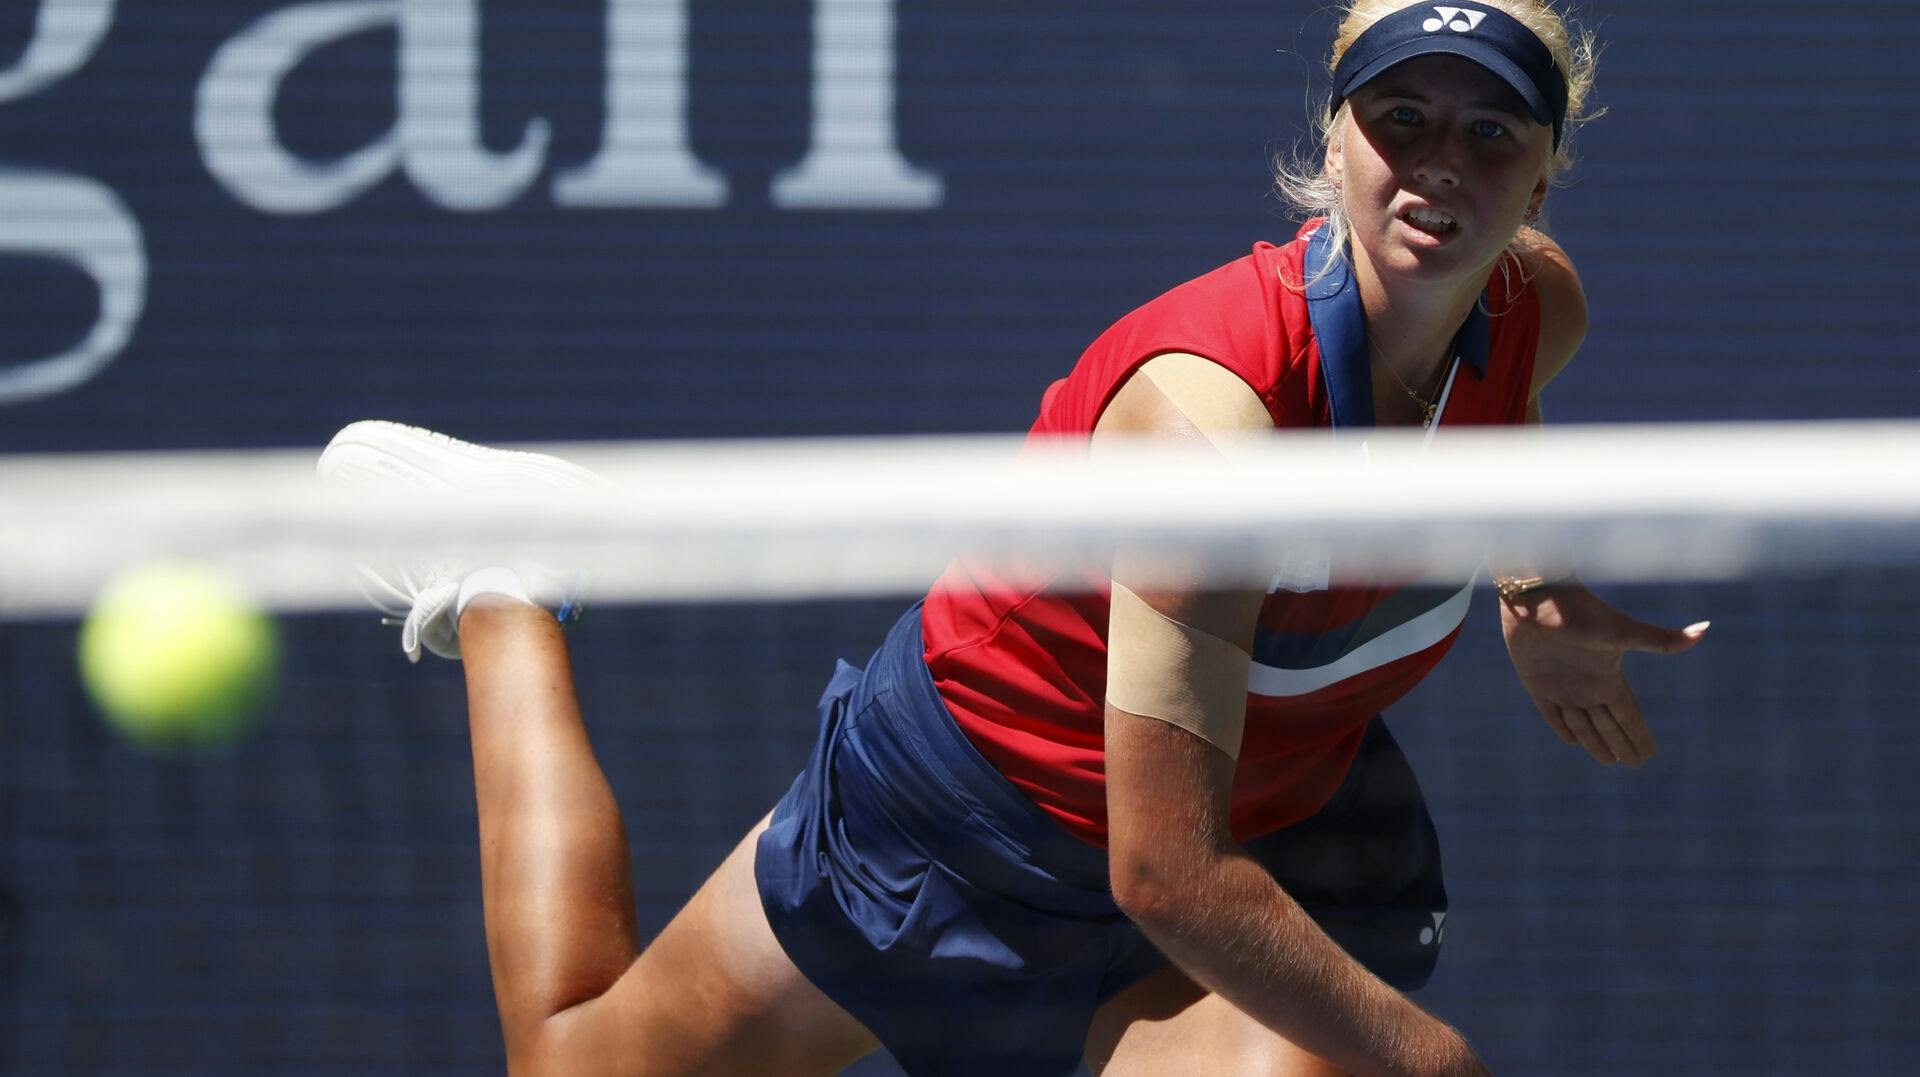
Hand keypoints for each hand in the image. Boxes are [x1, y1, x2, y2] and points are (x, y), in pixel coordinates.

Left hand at [1499, 581, 1706, 767]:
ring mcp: (1563, 684)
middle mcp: (1588, 685)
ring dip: (1594, 742)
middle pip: (1609, 725)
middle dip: (1621, 745)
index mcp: (1610, 679)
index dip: (1639, 737)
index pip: (1630, 717)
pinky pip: (1551, 712)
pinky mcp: (1536, 681)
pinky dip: (1562, 727)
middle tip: (1635, 765)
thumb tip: (1705, 628)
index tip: (1651, 756)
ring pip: (1582, 724)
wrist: (1538, 595)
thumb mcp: (1622, 632)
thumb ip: (1661, 640)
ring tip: (1608, 760)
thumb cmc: (1580, 611)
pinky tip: (1571, 740)